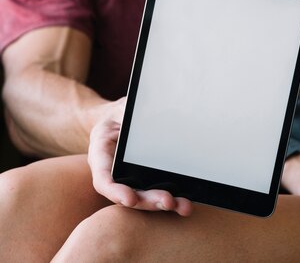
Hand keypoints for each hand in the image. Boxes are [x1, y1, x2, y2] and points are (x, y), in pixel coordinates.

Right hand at [88, 99, 192, 216]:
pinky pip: (153, 192)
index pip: (103, 179)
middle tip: (167, 201)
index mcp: (101, 154)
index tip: (130, 199)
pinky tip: (184, 203)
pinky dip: (169, 199)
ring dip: (161, 204)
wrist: (120, 118)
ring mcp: (128, 179)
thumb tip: (146, 113)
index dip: (116, 192)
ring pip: (142, 198)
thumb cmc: (120, 113)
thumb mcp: (122, 108)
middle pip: (127, 194)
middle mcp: (113, 172)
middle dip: (147, 201)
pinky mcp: (143, 181)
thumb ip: (128, 112)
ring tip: (182, 206)